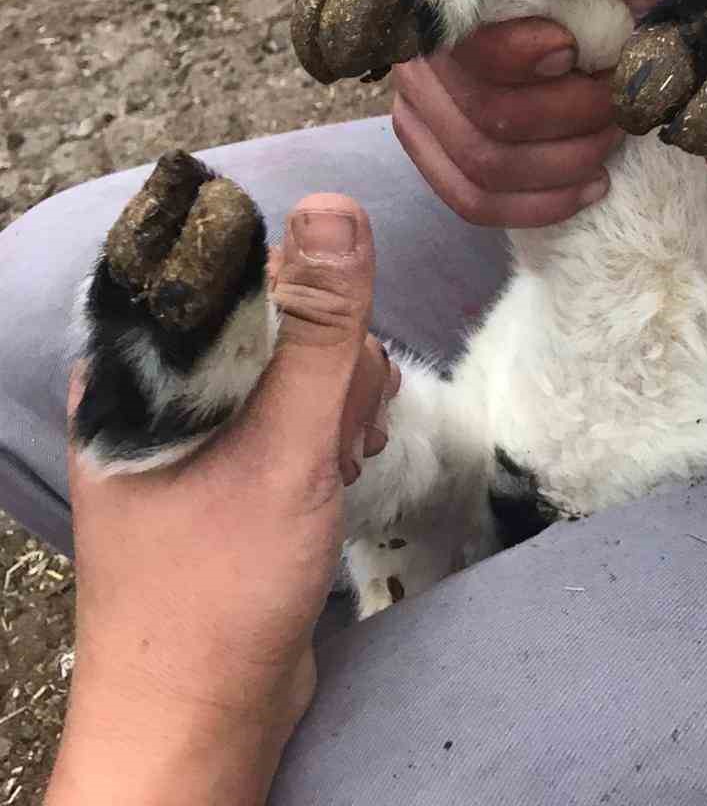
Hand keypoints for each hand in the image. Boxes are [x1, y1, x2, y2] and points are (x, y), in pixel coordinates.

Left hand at [48, 196, 398, 805]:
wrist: (197, 723)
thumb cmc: (220, 586)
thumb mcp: (284, 444)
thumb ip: (318, 328)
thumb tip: (335, 206)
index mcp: (137, 368)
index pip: (227, 269)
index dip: (300, 289)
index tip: (338, 348)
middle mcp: (157, 389)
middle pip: (269, 313)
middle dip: (330, 359)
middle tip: (343, 427)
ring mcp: (191, 431)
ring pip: (288, 362)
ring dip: (337, 398)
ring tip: (345, 459)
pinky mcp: (224, 468)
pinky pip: (287, 411)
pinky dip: (326, 431)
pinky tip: (342, 471)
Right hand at [392, 0, 697, 227]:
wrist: (636, 4)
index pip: (467, 42)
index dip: (522, 58)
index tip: (578, 52)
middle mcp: (424, 42)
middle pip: (483, 116)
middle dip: (569, 117)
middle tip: (616, 97)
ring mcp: (424, 99)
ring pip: (482, 165)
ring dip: (565, 160)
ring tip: (610, 132)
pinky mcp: (439, 147)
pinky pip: (471, 200)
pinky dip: (539, 202)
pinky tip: (590, 184)